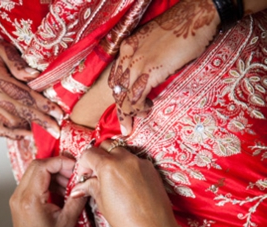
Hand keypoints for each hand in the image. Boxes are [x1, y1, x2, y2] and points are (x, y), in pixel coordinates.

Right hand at [0, 32, 62, 139]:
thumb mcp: (2, 48)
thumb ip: (17, 63)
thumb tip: (35, 75)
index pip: (23, 94)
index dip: (42, 105)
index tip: (58, 113)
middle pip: (20, 111)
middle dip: (41, 121)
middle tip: (57, 130)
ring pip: (10, 123)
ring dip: (29, 129)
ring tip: (46, 133)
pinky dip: (14, 135)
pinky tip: (27, 135)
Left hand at [10, 157, 85, 226]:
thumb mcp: (67, 222)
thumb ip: (76, 199)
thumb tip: (86, 184)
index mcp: (31, 200)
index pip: (43, 167)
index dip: (61, 162)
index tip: (75, 167)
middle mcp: (20, 196)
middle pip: (37, 165)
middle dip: (58, 166)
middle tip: (74, 175)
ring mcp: (18, 197)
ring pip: (35, 172)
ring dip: (54, 174)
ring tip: (70, 185)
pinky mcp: (20, 200)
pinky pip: (34, 182)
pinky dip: (48, 181)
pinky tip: (61, 191)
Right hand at [71, 145, 179, 226]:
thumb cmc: (126, 220)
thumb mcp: (103, 203)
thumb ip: (92, 188)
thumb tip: (80, 187)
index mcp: (109, 167)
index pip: (90, 153)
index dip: (84, 164)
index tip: (84, 175)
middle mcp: (125, 159)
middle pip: (106, 146)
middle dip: (99, 157)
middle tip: (96, 174)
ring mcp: (140, 162)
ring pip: (122, 152)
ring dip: (114, 160)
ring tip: (112, 179)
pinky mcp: (151, 169)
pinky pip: (135, 161)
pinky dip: (128, 167)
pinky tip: (127, 183)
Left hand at [109, 0, 218, 134]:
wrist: (197, 14)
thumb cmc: (182, 28)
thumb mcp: (156, 43)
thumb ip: (148, 59)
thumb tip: (150, 77)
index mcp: (128, 47)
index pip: (116, 78)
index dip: (119, 95)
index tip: (124, 107)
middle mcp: (128, 55)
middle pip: (117, 90)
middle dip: (121, 110)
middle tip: (126, 125)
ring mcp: (137, 63)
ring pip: (124, 97)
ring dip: (130, 112)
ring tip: (140, 118)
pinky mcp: (149, 71)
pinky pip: (136, 98)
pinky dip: (138, 109)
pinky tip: (147, 110)